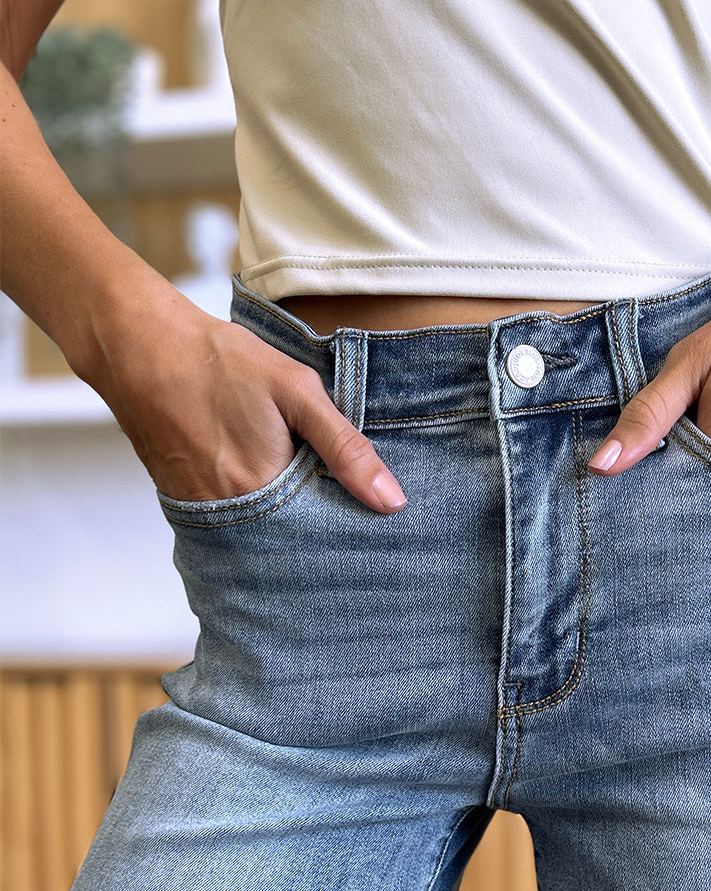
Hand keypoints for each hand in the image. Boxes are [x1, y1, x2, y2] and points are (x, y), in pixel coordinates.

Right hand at [82, 288, 407, 511]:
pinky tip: (266, 483)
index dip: (349, 524)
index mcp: (265, 491)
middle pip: (292, 543)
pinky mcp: (184, 503)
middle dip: (319, 530)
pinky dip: (255, 512)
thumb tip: (391, 501)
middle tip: (338, 505)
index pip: (324, 535)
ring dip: (287, 522)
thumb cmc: (219, 362)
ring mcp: (203, 513)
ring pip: (263, 534)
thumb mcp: (297, 391)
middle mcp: (231, 515)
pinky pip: (232, 524)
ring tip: (302, 490)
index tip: (371, 519)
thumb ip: (346, 447)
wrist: (139, 347)